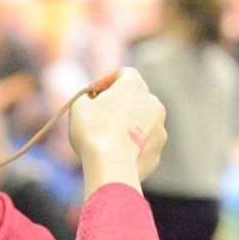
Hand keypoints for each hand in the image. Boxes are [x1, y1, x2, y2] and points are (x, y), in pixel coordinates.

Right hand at [67, 68, 166, 194]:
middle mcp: (153, 104)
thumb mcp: (79, 107)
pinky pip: (144, 144)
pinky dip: (133, 145)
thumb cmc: (93, 131)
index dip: (107, 81)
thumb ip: (86, 97)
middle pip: (136, 98)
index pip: (124, 74)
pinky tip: (116, 153)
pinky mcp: (158, 150)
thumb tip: (90, 101)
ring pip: (143, 122)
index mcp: (136, 86)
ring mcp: (160, 128)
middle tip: (100, 115)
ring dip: (128, 125)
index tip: (93, 93)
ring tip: (108, 138)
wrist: (111, 166)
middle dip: (120, 104)